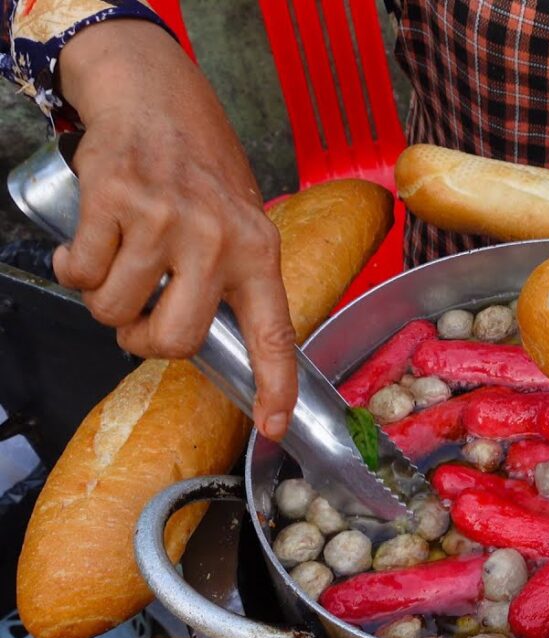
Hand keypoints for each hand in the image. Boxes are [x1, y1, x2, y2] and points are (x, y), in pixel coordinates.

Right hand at [56, 20, 295, 437]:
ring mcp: (165, 221)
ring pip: (113, 311)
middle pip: (171, 341)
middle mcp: (218, 240)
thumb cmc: (199, 172)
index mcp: (259, 253)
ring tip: (122, 261)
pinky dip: (75, 267)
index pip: (273, 334)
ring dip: (106, 298)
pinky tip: (94, 238)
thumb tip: (216, 347)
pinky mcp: (114, 202)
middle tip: (140, 318)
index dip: (275, 386)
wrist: (155, 100)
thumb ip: (233, 281)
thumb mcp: (240, 224)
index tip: (271, 427)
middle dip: (142, 341)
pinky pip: (80, 274)